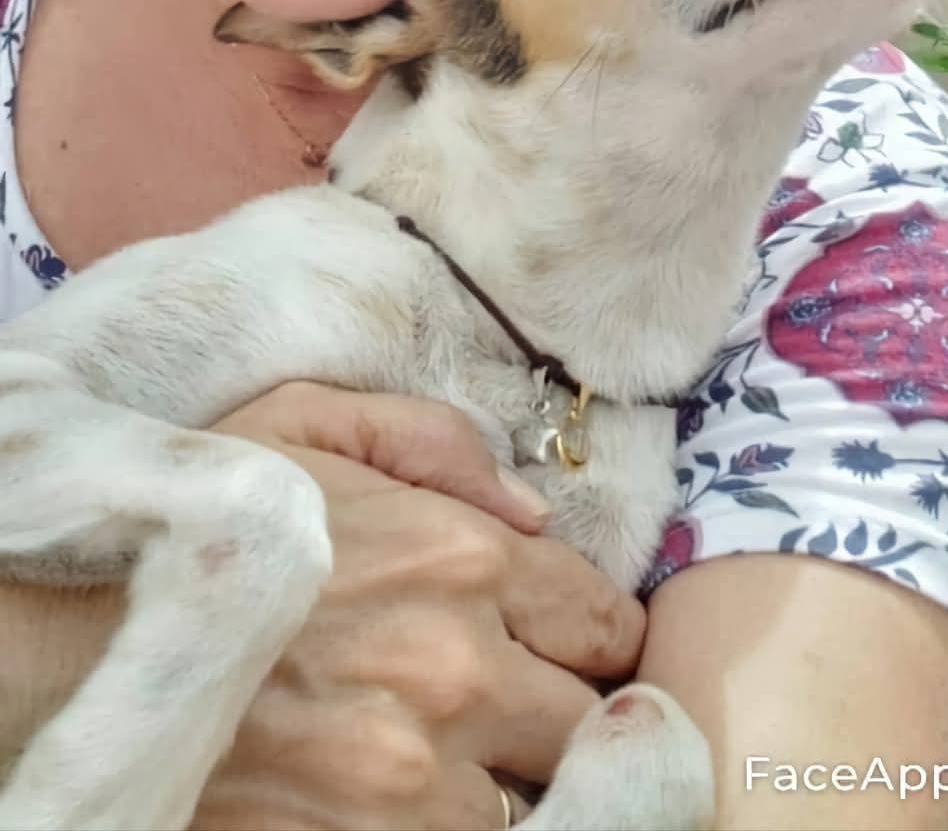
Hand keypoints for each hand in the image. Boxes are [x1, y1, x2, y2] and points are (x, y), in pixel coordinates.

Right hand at [192, 381, 644, 829]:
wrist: (76, 658)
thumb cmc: (191, 532)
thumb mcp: (302, 422)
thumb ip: (432, 443)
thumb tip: (534, 509)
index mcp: (457, 552)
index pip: (605, 620)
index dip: (591, 637)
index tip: (562, 646)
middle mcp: (458, 664)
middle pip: (589, 720)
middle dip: (557, 711)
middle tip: (508, 707)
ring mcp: (416, 775)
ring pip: (538, 800)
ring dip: (507, 782)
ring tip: (447, 756)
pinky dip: (451, 826)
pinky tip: (405, 797)